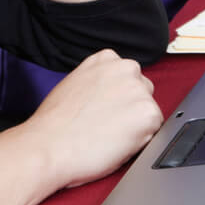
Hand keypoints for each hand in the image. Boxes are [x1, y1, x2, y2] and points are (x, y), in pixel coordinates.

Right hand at [12, 50, 165, 194]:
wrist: (48, 145)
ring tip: (109, 136)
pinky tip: (117, 143)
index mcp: (106, 59)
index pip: (127, 77)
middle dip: (131, 109)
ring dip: (136, 125)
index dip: (118, 98)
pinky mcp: (148, 113)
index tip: (107, 110)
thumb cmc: (55, 124)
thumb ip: (97, 81)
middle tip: (108, 126)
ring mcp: (138, 90)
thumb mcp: (74, 84)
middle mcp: (125, 68)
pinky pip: (155, 131)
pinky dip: (141, 141)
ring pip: (148, 112)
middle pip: (142, 92)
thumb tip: (108, 94)